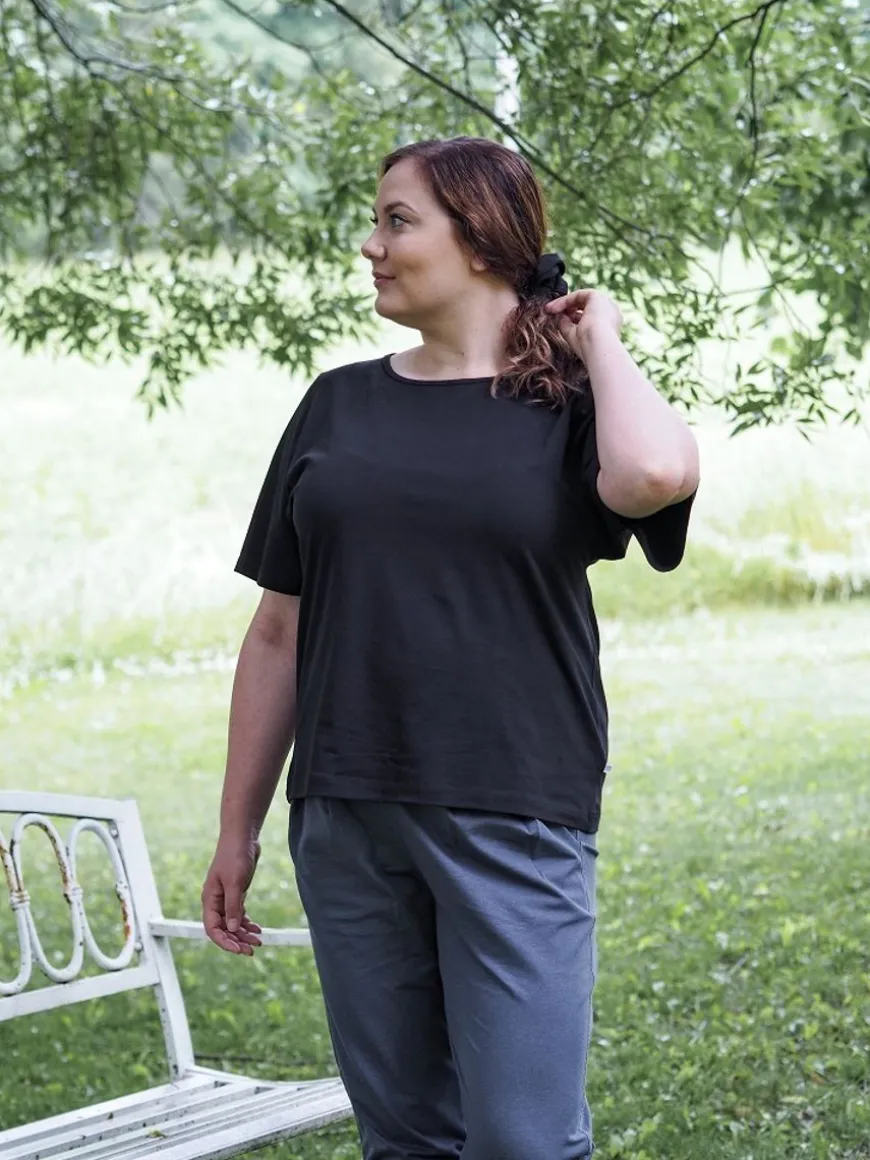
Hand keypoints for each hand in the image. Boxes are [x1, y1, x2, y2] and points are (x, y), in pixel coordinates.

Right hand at [201, 835, 262, 955]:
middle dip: (237, 940)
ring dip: (244, 933)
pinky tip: (256, 928)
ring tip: (259, 941)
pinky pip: (239, 913)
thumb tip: (231, 928)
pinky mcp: (236, 893)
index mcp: (210, 899)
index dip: (224, 941)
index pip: (212, 928)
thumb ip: (233, 906)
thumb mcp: (235, 882)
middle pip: (223, 928)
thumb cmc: (235, 856)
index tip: (239, 950)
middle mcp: (216, 901)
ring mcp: (226, 897)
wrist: (242, 836)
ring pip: (232, 922)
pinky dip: (247, 922)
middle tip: (253, 949)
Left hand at [544, 288, 622, 356]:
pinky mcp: (598, 297)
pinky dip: (565, 300)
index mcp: (609, 325)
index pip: (589, 316)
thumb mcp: (574, 336)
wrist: (598, 347)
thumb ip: (567, 325)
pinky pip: (579, 294)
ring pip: (581, 299)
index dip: (572, 317)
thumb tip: (560, 317)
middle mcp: (610, 312)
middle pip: (586, 305)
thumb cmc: (588, 348)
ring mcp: (605, 303)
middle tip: (551, 312)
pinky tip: (555, 308)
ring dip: (563, 303)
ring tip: (549, 310)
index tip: (558, 321)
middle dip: (567, 309)